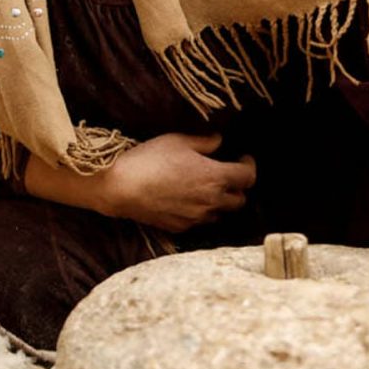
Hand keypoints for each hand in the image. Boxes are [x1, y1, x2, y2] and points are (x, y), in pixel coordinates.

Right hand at [99, 132, 254, 232]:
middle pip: (240, 200)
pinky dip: (200, 211)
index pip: (248, 176)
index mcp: (215, 177)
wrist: (120, 187)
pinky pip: (199, 221)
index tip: (242, 158)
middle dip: (238, 187)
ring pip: (220, 213)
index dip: (249, 165)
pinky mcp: (180, 227)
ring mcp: (196, 218)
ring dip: (220, 201)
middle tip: (227, 174)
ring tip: (207, 188)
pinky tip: (188, 200)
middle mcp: (210, 202)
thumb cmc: (149, 159)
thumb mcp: (178, 141)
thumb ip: (205, 142)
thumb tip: (218, 141)